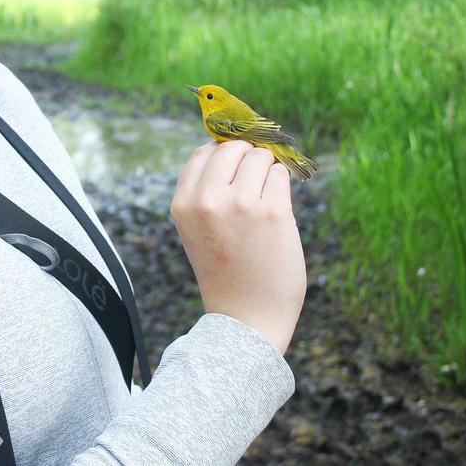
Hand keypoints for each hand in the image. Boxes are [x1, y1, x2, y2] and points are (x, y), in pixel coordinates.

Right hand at [170, 139, 306, 352]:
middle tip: (255, 186)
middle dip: (248, 159)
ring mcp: (242, 204)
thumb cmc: (226, 271)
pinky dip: (282, 186)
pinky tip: (277, 211)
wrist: (247, 319)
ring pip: (260, 157)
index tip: (236, 171)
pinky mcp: (274, 212)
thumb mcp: (197, 229)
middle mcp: (208, 200)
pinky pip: (281, 175)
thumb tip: (236, 147)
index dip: (224, 156)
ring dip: (268, 172)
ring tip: (265, 203)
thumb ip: (206, 191)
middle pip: (233, 148)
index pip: (203, 153)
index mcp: (183, 204)